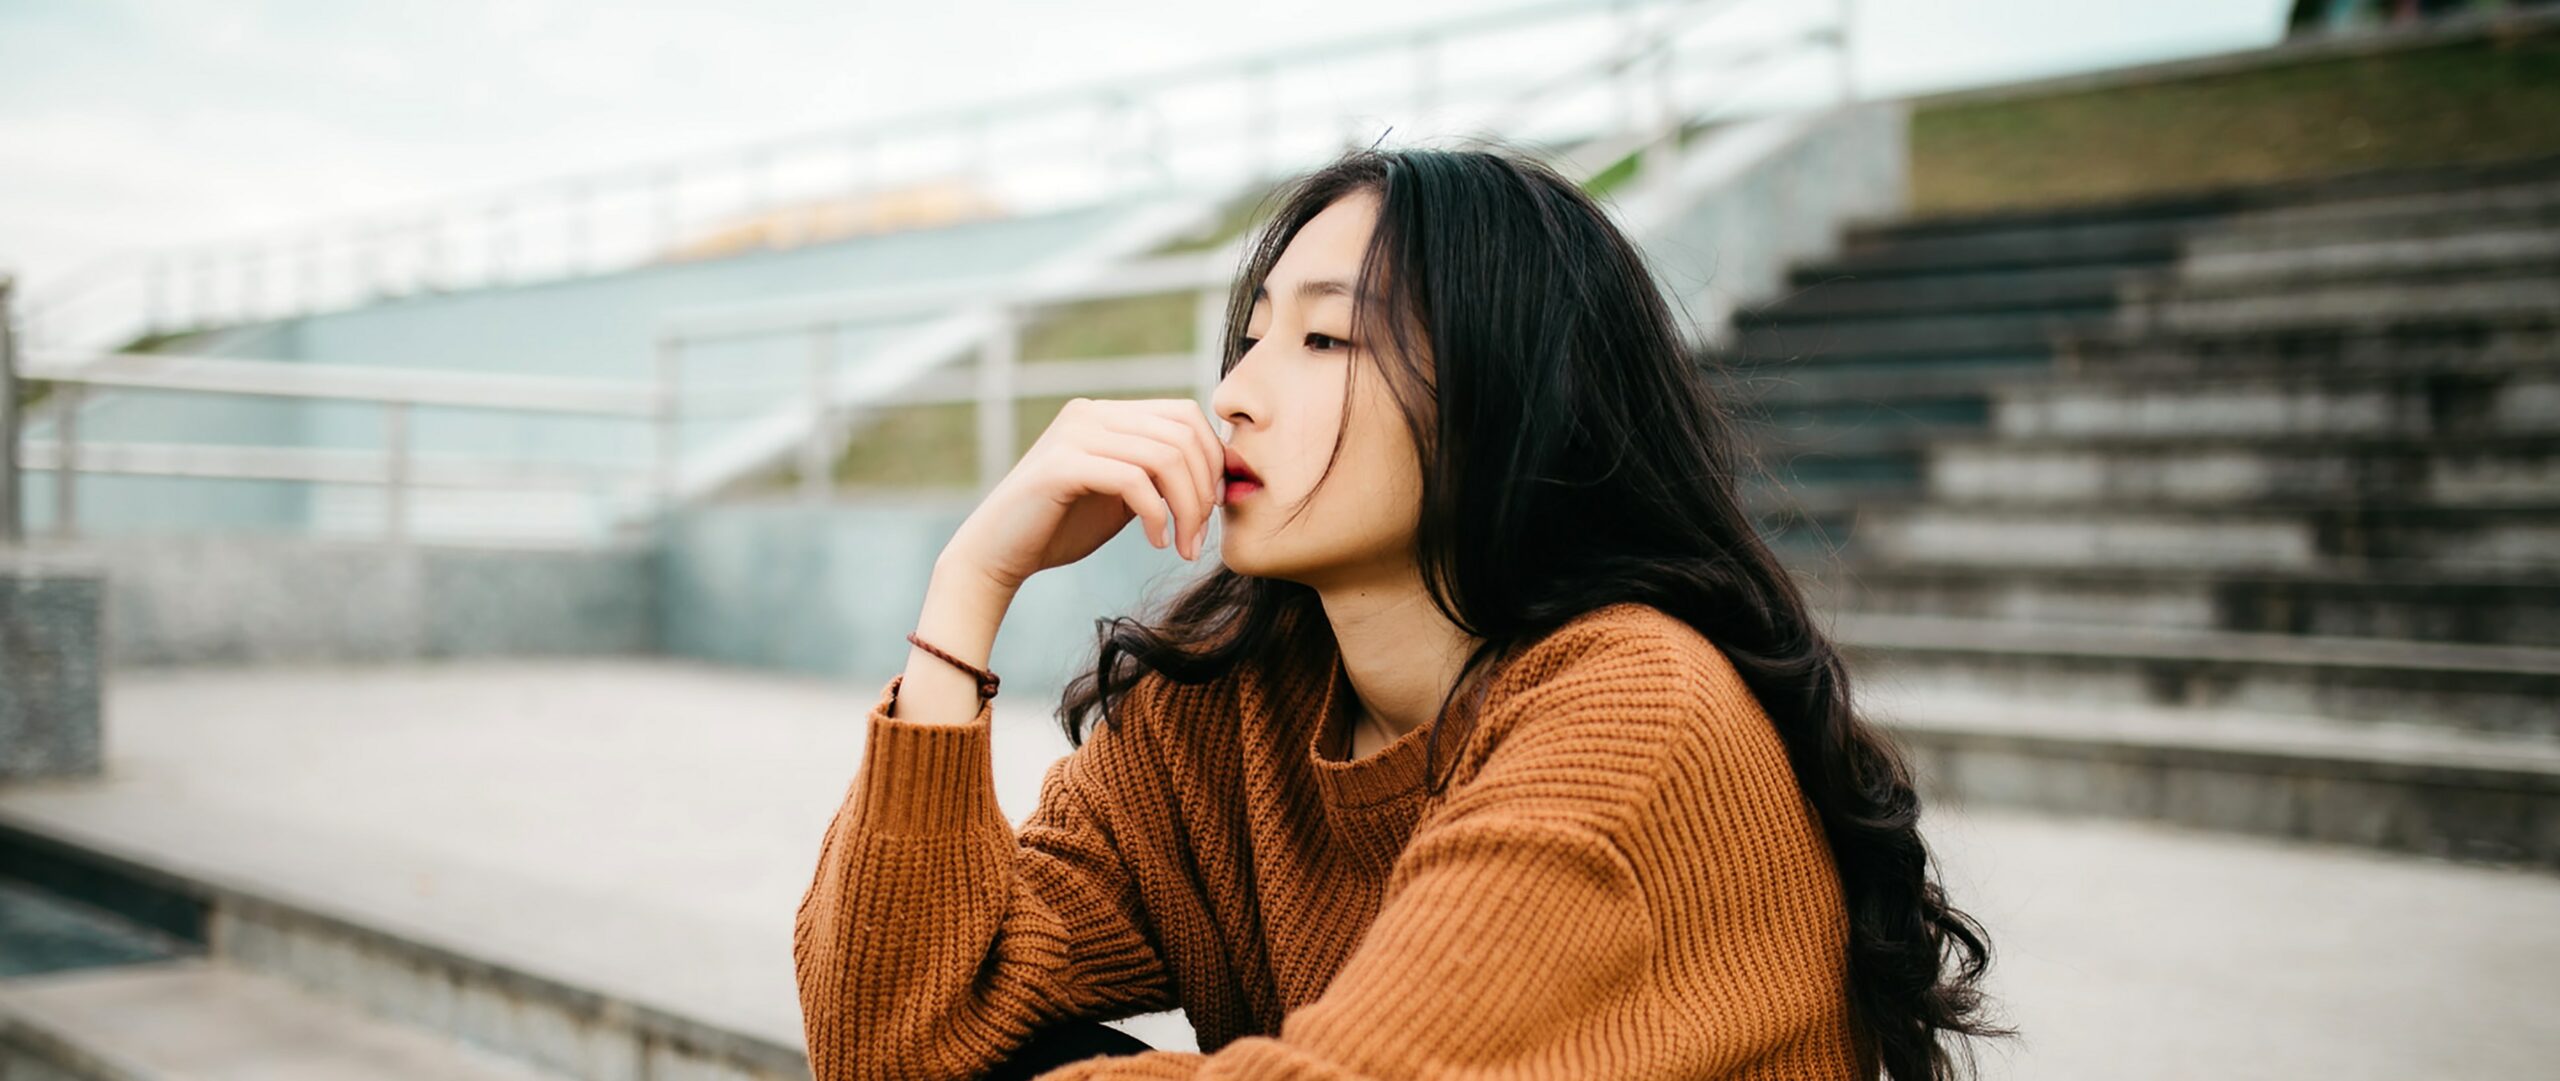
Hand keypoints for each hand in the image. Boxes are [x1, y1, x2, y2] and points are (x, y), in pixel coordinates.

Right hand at [940, 396, 1225, 592]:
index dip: (1213, 460)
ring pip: (1165, 457)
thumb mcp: (1122, 494)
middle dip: (1204, 490)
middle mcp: (1090, 414)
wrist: (998, 554)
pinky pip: (1133, 480)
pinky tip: (1155, 543)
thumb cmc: (1061, 528)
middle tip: (1199, 538)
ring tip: (1183, 546)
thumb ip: (1157, 473)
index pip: (1185, 415)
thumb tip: (1217, 468)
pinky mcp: (1061, 465)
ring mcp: (1074, 435)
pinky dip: (1156, 515)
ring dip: (1186, 509)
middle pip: (1182, 434)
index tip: (1215, 508)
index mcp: (1106, 414)